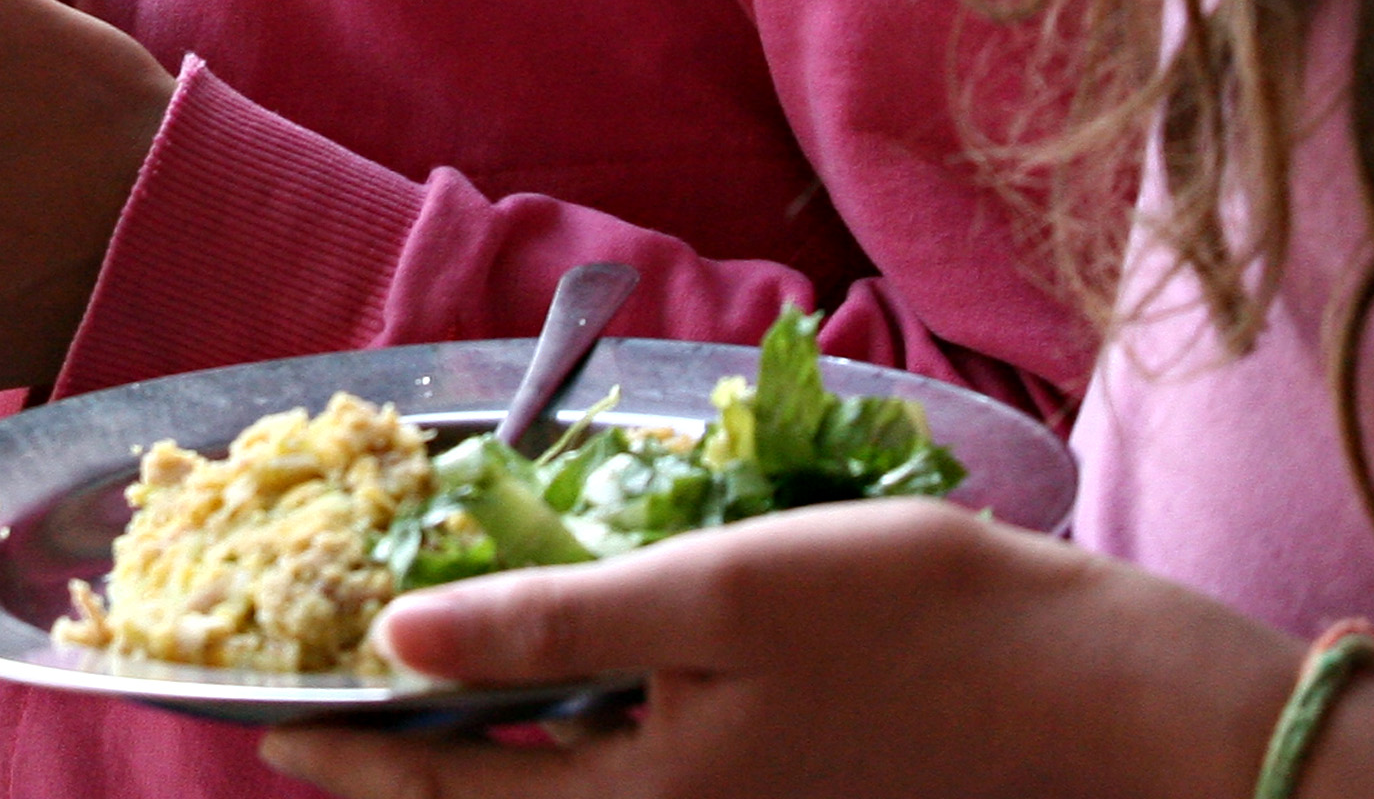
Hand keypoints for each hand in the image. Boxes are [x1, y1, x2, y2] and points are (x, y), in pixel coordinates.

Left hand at [256, 504, 1307, 798]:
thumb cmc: (916, 624)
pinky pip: (635, 779)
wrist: (1109, 698)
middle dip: (403, 764)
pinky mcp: (781, 793)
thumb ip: (550, 622)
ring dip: (482, 750)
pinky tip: (551, 678)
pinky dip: (567, 734)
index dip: (350, 760)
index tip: (264, 736)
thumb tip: (396, 641)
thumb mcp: (715, 594)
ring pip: (568, 795)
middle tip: (318, 710)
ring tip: (412, 684)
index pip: (450, 798)